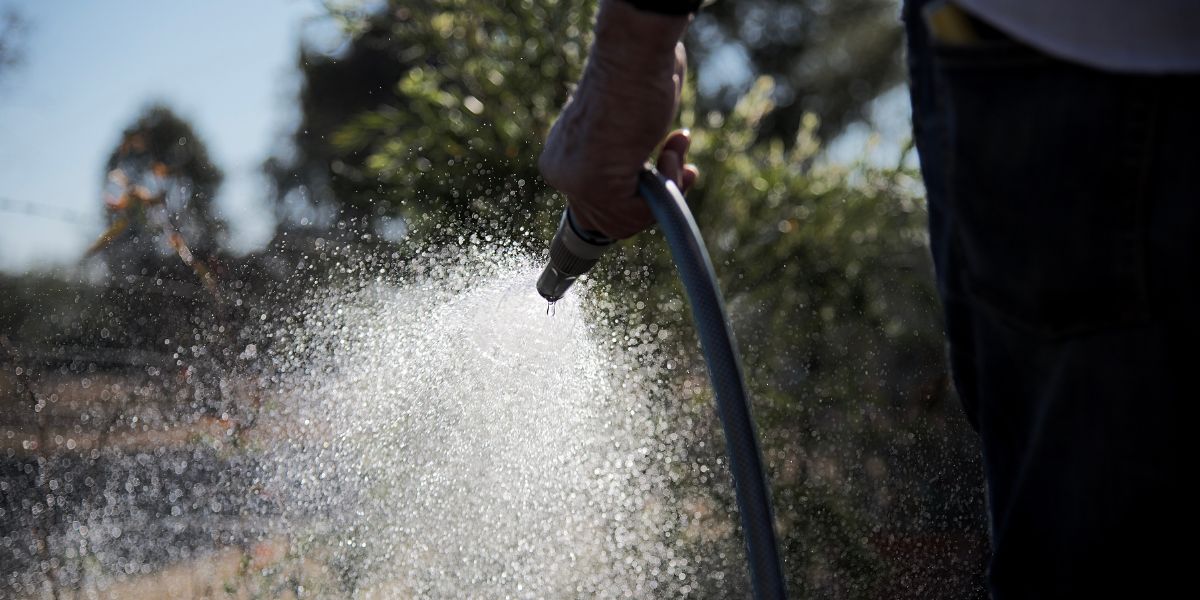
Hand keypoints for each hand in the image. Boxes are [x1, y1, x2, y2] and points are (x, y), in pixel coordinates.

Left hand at [539, 0, 698, 239]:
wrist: (636, 54)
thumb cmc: (637, 75)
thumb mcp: (629, 124)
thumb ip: (628, 153)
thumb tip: (645, 180)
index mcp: (562, 157)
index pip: (600, 204)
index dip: (641, 194)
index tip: (666, 166)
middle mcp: (562, 172)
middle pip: (613, 221)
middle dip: (656, 194)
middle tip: (679, 162)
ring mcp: (574, 182)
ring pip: (627, 223)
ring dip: (666, 188)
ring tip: (675, 149)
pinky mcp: (594, 186)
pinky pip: (638, 215)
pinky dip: (668, 187)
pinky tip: (671, 152)